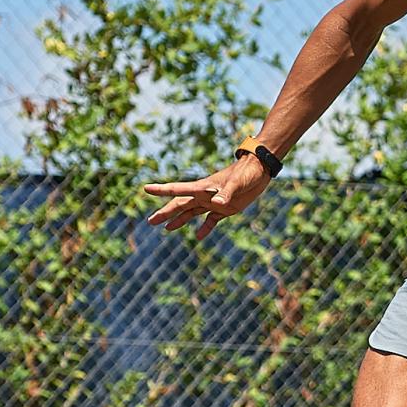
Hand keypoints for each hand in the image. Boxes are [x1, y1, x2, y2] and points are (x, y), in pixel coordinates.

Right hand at [143, 156, 272, 240]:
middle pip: (180, 205)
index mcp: (203, 187)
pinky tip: (198, 236)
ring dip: (179, 220)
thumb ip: (226, 193)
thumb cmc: (247, 172)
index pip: (177, 189)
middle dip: (165, 213)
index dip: (161, 190)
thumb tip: (215, 204)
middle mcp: (205, 195)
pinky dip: (204, 228)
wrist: (260, 170)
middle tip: (150, 221)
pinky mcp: (226, 208)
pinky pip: (211, 220)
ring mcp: (214, 202)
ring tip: (165, 228)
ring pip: (191, 212)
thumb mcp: (237, 183)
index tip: (146, 189)